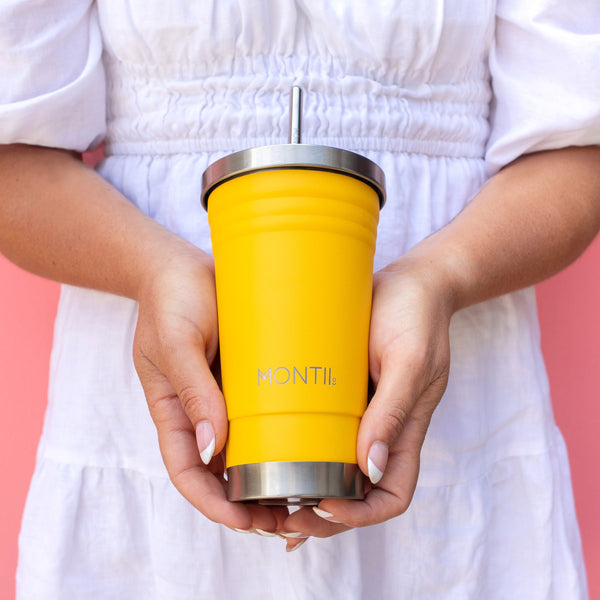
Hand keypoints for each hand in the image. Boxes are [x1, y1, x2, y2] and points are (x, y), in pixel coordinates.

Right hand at [132, 245, 288, 533]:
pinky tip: (309, 445)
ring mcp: (226, 396)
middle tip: (287, 520)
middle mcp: (202, 411)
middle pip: (221, 472)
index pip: (188, 473)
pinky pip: (264, 413)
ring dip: (270, 476)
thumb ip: (193, 390)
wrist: (183, 266)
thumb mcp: (177, 342)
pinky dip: (281, 437)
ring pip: (246, 449)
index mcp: (175, 411)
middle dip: (249, 503)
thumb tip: (214, 449)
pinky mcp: (249, 376)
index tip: (245, 521)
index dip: (213, 503)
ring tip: (305, 493)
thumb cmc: (171, 301)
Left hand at [283, 259, 453, 543]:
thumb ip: (394, 411)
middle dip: (324, 515)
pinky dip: (299, 452)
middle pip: (357, 493)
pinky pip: (320, 431)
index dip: (361, 514)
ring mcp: (359, 413)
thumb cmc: (417, 317)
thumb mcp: (409, 360)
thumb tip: (370, 467)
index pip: (391, 496)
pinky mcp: (339, 392)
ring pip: (335, 470)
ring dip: (306, 492)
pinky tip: (269, 455)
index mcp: (405, 431)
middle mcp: (380, 430)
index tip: (324, 506)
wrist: (410, 282)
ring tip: (269, 502)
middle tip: (283, 519)